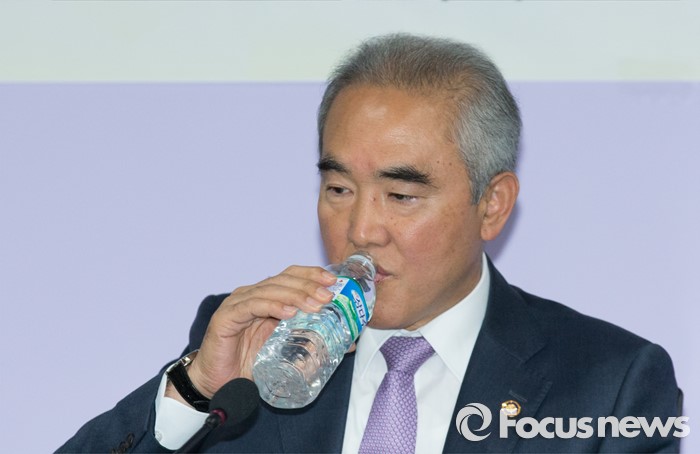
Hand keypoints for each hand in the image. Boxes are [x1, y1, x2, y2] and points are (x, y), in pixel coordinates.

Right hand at [180, 265, 337, 398]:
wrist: (218, 384)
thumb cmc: (249, 365)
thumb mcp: (286, 350)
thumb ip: (311, 342)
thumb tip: (348, 343)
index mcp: (266, 297)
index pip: (290, 276)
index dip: (311, 274)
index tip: (334, 280)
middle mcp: (251, 294)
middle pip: (282, 279)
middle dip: (308, 285)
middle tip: (328, 295)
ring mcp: (237, 303)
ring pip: (269, 290)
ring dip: (295, 295)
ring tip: (315, 304)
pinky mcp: (226, 317)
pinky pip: (251, 306)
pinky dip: (271, 306)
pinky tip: (287, 313)